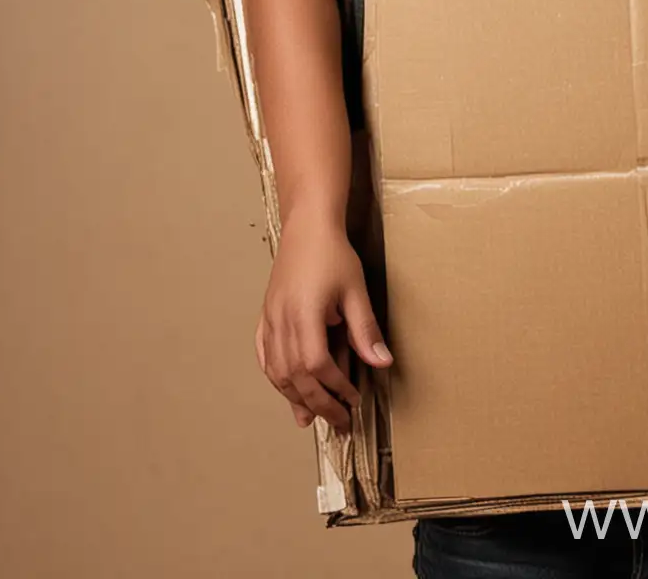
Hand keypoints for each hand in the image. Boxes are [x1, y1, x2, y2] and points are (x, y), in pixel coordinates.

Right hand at [255, 212, 392, 432]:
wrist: (308, 227)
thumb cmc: (333, 254)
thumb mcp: (356, 290)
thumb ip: (365, 330)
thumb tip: (381, 363)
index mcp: (304, 315)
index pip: (316, 366)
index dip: (335, 388)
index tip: (352, 398)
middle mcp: (282, 321)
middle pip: (295, 376)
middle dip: (318, 403)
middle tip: (339, 421)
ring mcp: (270, 319)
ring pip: (277, 370)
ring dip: (294, 396)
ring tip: (310, 417)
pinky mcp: (266, 315)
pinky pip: (265, 355)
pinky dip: (275, 376)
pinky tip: (286, 389)